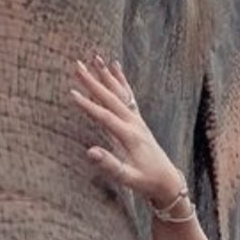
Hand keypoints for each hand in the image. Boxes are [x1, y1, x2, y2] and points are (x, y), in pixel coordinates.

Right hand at [70, 57, 183, 208]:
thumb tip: (90, 151)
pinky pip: (129, 96)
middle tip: (77, 65)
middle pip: (111, 99)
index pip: (105, 117)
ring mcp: (137, 120)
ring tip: (94, 58)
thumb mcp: (128, 178)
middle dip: (93, 82)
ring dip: (106, 76)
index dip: (88, 105)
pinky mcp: (139, 121)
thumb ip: (110, 165)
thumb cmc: (147, 182)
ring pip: (120, 93)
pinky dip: (121, 81)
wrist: (168, 181)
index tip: (72, 93)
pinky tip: (115, 67)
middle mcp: (134, 124)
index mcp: (130, 137)